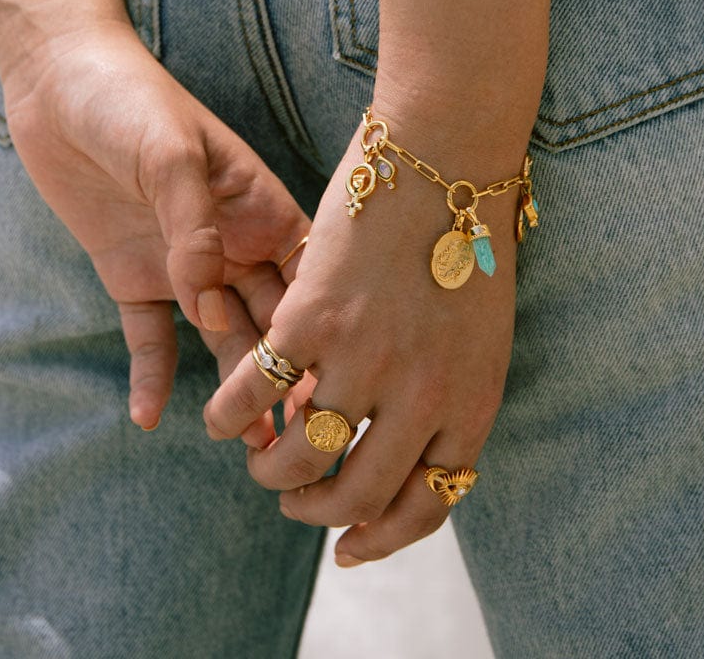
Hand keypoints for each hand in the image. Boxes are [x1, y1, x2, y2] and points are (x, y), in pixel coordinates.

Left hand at [0, 18, 311, 431]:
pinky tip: (149, 417)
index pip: (306, 278)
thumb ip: (195, 227)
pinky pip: (151, 335)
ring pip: (221, 338)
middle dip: (285, 374)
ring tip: (246, 443)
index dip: (323, 328)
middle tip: (296, 435)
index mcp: (263, 209)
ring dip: (233, 388)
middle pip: (271, 320)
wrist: (60, 81)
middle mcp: (235, 244)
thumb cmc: (132, 99)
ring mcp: (186, 265)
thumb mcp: (173, 151)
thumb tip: (207, 302)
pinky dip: (151, 374)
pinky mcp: (136, 276)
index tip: (334, 382)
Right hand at [202, 115, 519, 563]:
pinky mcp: (312, 319)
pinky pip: (252, 393)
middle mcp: (421, 397)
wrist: (450, 155)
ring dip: (270, 472)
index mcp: (471, 402)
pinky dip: (227, 416)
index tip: (351, 548)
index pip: (427, 504)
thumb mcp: (482, 334)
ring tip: (260, 461)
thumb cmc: (470, 236)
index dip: (383, 538)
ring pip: (299, 457)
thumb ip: (449, 395)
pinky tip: (221, 416)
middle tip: (294, 503)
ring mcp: (365, 359)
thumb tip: (408, 447)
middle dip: (317, 514)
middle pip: (355, 495)